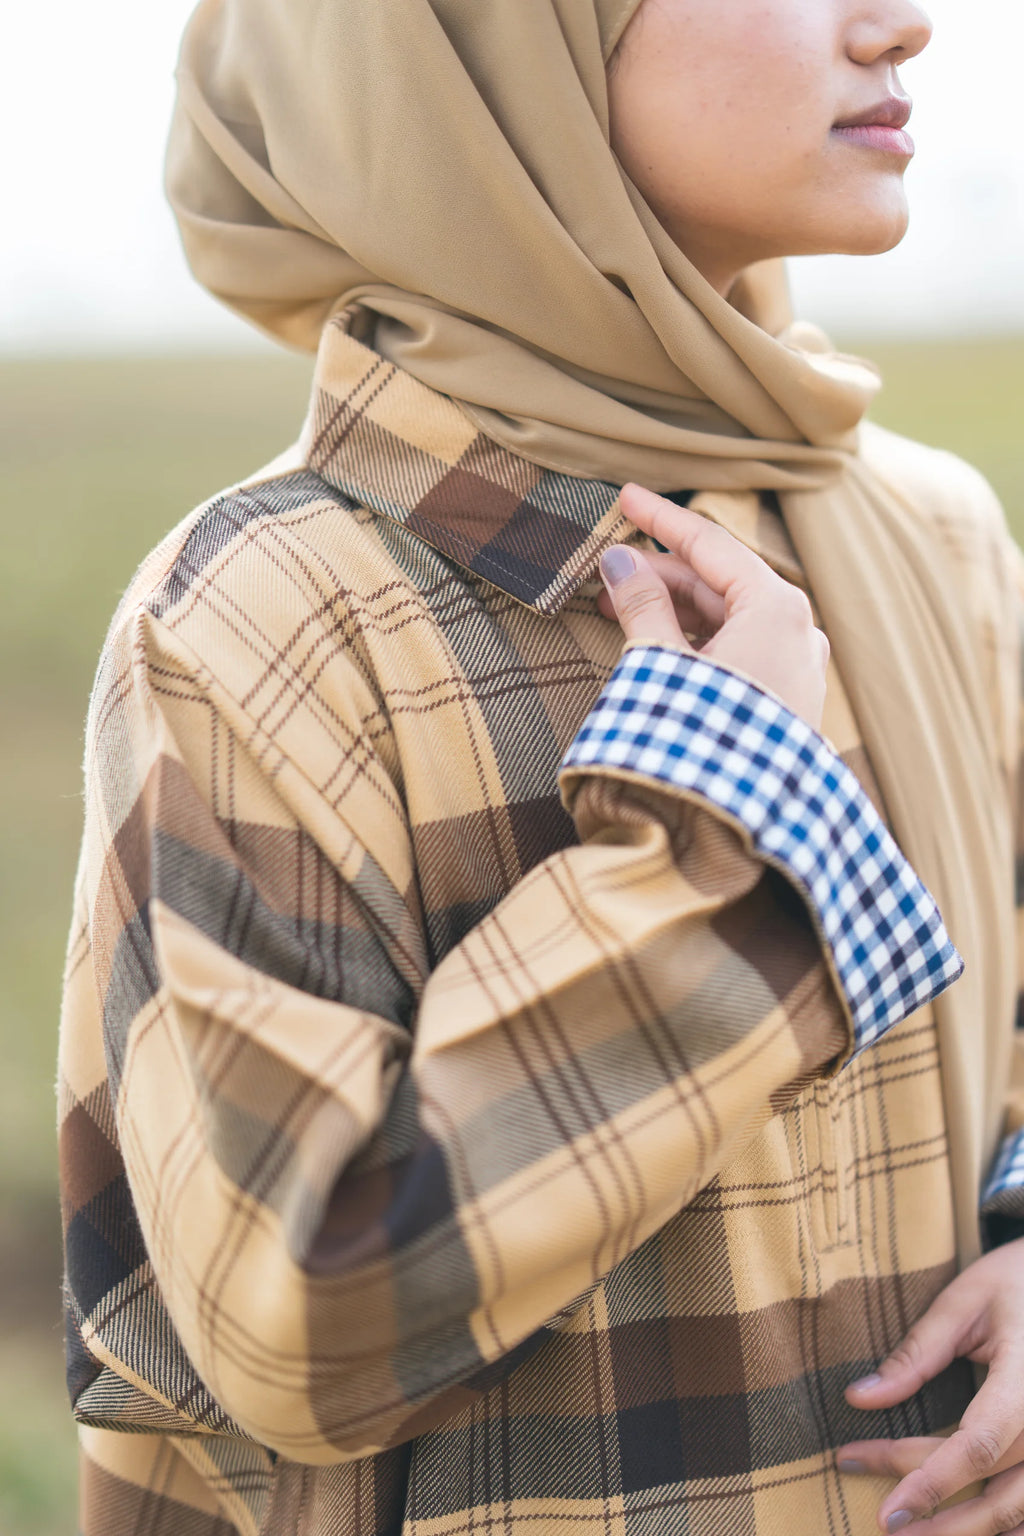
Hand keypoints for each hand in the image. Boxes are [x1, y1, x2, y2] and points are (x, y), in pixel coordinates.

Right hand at [598, 482, 829, 729]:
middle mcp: (797, 630)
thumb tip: (616, 559)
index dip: (661, 519)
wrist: (738, 825)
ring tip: (617, 611)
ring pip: (729, 616)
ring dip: (672, 608)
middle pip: (720, 581)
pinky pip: (739, 649)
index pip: (711, 544)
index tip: (623, 497)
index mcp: (776, 607)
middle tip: (604, 573)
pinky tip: (654, 644)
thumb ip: (640, 604)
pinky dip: (696, 639)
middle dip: (659, 573)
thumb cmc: (701, 738)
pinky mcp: (786, 699)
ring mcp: (797, 667)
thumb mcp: (660, 663)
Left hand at [837, 1237, 1023, 1532]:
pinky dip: (1003, 1525)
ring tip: (912, 1532)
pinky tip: (961, 1527)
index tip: (886, 1509)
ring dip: (966, 1530)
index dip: (931, 1482)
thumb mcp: (965, 1302)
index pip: (978, 1445)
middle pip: (992, 1488)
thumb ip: (916, 1354)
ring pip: (1018, 1512)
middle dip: (933, 1511)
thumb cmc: (1017, 1281)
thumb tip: (858, 1399)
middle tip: (880, 1519)